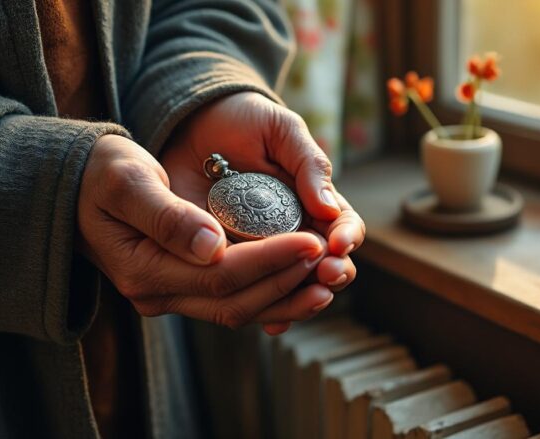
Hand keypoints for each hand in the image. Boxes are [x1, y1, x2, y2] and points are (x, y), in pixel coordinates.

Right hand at [77, 134, 333, 327]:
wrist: (74, 185)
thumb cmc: (98, 173)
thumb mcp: (127, 180)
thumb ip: (167, 215)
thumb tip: (212, 246)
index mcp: (144, 270)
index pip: (223, 275)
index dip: (271, 260)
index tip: (312, 241)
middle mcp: (157, 293)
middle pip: (237, 302)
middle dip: (288, 283)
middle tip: (331, 262)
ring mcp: (170, 294)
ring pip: (239, 309)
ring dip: (286, 298)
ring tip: (329, 282)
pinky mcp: (183, 286)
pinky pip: (232, 300)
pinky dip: (269, 294)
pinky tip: (302, 284)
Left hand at [161, 92, 365, 332]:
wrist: (193, 124)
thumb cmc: (245, 121)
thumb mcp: (282, 131)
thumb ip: (309, 163)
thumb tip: (329, 208)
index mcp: (317, 203)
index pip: (344, 228)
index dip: (346, 238)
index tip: (338, 242)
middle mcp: (296, 233)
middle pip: (328, 266)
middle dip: (333, 273)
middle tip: (327, 273)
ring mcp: (264, 251)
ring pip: (295, 287)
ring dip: (304, 297)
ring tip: (307, 298)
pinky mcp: (229, 261)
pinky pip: (253, 294)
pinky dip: (266, 309)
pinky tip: (273, 320)